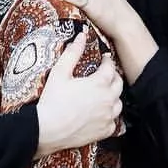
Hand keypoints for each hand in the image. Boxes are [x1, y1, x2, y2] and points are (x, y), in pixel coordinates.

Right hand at [36, 31, 122, 154]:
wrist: (48, 130)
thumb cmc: (52, 101)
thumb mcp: (60, 72)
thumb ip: (73, 53)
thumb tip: (82, 35)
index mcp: (99, 83)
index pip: (110, 67)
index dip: (107, 61)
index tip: (104, 59)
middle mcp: (108, 100)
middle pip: (119, 84)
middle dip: (113, 77)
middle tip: (106, 74)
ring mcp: (108, 117)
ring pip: (119, 103)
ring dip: (114, 97)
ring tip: (105, 94)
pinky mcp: (104, 131)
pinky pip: (114, 122)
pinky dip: (110, 117)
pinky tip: (102, 114)